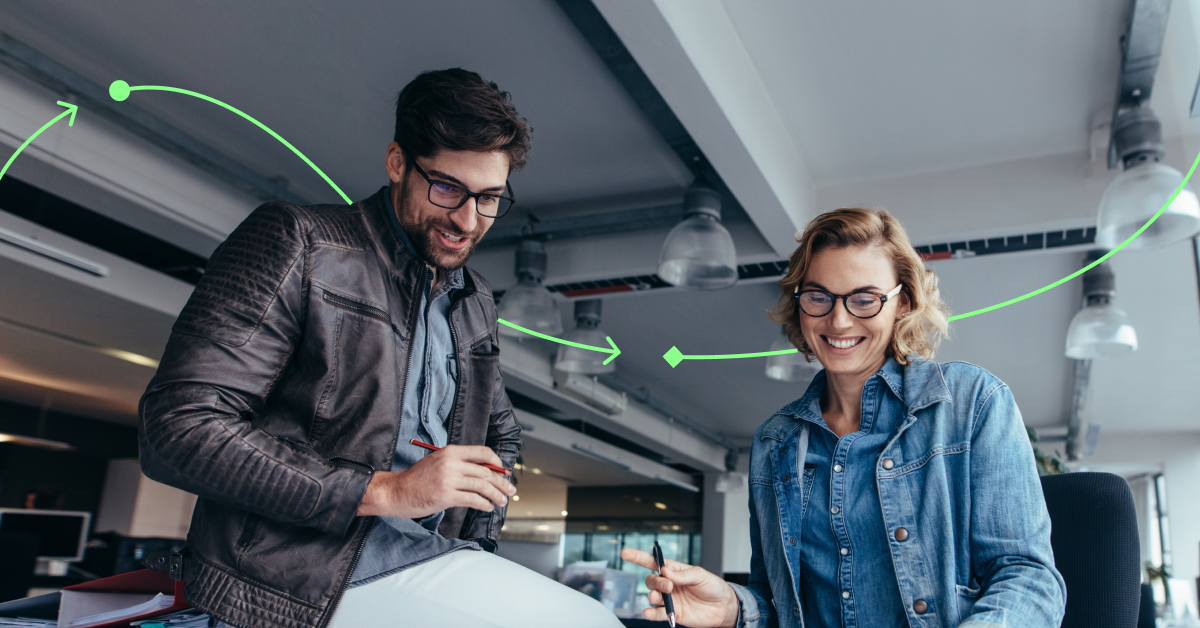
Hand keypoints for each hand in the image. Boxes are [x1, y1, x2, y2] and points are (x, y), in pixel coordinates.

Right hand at [356, 445, 514, 518]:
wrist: (395, 491)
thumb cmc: (416, 479)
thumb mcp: (437, 462)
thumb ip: (458, 463)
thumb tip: (484, 470)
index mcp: (450, 451)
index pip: (483, 453)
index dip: (497, 463)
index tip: (504, 472)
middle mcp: (451, 463)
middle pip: (486, 471)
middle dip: (501, 482)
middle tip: (510, 490)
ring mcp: (448, 479)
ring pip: (482, 485)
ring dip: (496, 494)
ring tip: (501, 501)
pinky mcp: (445, 496)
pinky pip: (472, 499)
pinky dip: (484, 504)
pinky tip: (488, 507)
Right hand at [620, 548, 739, 627]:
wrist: (723, 608)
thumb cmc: (713, 587)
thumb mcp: (700, 575)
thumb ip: (682, 574)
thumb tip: (665, 571)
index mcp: (674, 570)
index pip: (653, 562)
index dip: (638, 557)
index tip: (625, 553)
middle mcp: (669, 584)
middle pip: (651, 580)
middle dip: (656, 582)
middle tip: (668, 586)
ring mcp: (670, 599)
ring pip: (652, 596)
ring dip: (653, 596)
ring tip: (662, 597)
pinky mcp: (673, 613)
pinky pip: (657, 614)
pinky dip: (651, 614)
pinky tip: (649, 612)